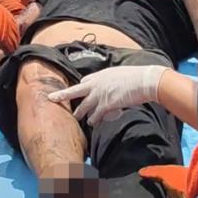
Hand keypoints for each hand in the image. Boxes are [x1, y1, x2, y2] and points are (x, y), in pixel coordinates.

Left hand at [47, 65, 168, 126]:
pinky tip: (92, 123)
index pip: (85, 81)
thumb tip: (113, 88)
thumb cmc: (136, 77)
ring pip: (84, 106)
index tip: (77, 90)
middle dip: (63, 95)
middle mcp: (97, 83)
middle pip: (75, 90)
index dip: (81, 87)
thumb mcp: (121, 75)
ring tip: (77, 118)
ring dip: (80, 113)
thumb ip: (113, 81)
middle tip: (53, 99)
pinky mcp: (106, 104)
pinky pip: (96, 115)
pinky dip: (94, 120)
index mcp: (101, 75)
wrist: (144, 81)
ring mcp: (100, 94)